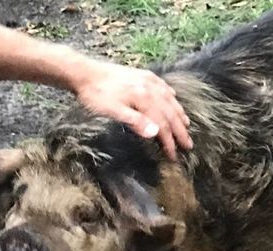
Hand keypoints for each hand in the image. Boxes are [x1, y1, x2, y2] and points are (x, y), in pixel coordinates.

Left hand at [73, 62, 191, 159]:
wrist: (85, 73)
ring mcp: (147, 80)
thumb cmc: (95, 95)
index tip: (174, 156)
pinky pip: (163, 86)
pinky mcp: (142, 75)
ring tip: (186, 125)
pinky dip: (171, 95)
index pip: (162, 124)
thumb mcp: (112, 111)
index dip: (169, 141)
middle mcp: (150, 88)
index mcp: (143, 99)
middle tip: (188, 145)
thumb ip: (135, 121)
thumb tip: (155, 132)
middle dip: (180, 130)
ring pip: (169, 99)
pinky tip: (174, 98)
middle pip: (170, 112)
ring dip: (179, 113)